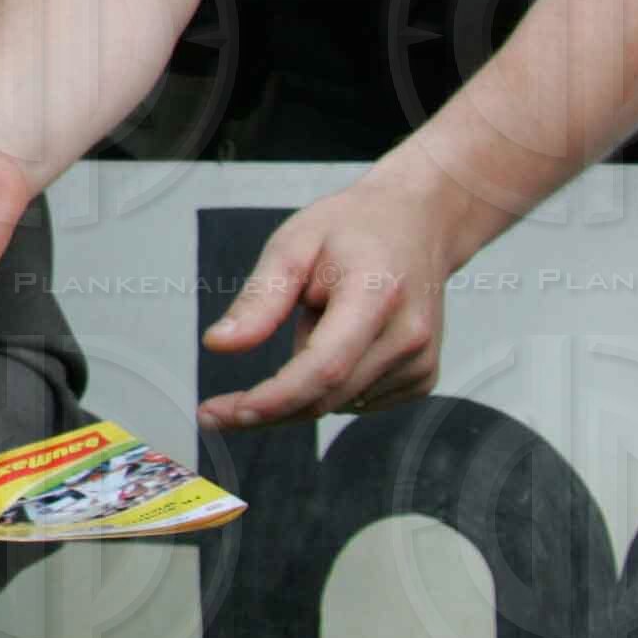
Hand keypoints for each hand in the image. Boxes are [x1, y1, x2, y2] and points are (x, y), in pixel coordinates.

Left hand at [196, 176, 462, 427]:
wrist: (416, 223)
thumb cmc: (352, 229)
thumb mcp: (292, 246)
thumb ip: (259, 300)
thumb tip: (218, 344)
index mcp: (376, 294)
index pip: (324, 366)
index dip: (273, 399)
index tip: (224, 414)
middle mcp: (407, 335)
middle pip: (326, 396)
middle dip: (266, 407)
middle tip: (215, 410)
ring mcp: (420, 361)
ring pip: (337, 404)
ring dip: (305, 381)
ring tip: (318, 318)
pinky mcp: (422, 377)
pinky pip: (357, 401)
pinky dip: (330, 384)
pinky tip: (338, 339)